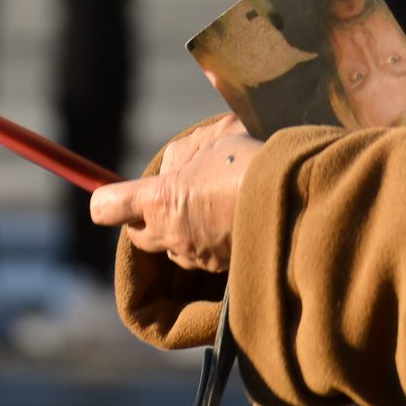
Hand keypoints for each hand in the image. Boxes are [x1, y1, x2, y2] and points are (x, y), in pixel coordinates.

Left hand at [89, 114, 261, 273]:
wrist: (299, 204)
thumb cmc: (252, 164)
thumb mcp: (216, 136)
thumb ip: (186, 151)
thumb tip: (173, 165)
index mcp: (161, 200)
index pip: (111, 208)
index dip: (107, 202)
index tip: (106, 197)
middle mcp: (173, 236)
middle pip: (139, 235)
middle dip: (147, 217)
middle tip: (171, 194)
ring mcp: (198, 257)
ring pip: (173, 248)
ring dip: (181, 230)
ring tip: (210, 205)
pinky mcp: (222, 269)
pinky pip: (203, 256)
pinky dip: (209, 241)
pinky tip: (231, 220)